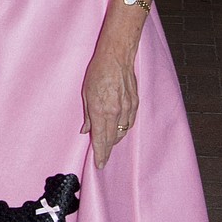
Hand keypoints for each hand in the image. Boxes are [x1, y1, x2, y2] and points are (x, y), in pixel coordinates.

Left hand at [81, 47, 138, 169]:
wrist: (116, 57)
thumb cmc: (98, 72)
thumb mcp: (86, 94)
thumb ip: (87, 115)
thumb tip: (86, 130)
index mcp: (100, 111)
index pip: (101, 139)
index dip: (100, 154)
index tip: (100, 164)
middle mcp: (115, 112)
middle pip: (112, 139)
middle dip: (107, 150)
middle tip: (102, 156)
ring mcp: (127, 108)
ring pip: (122, 132)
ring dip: (115, 140)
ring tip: (108, 144)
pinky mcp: (135, 103)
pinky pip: (130, 123)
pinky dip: (124, 129)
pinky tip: (119, 130)